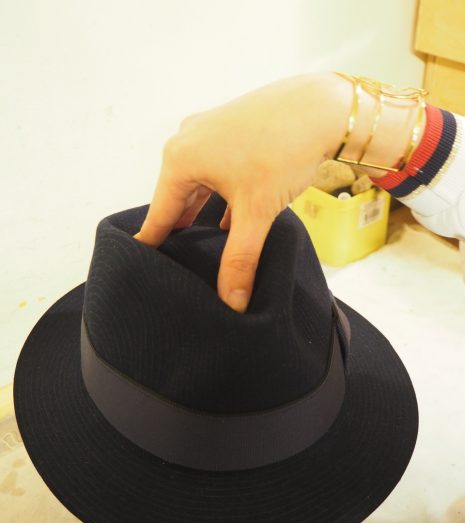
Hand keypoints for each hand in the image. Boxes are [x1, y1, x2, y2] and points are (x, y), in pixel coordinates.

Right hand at [134, 73, 350, 311]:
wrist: (324, 105)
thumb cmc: (283, 149)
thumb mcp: (256, 211)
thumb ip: (239, 259)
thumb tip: (232, 302)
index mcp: (180, 160)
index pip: (159, 214)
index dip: (152, 243)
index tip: (140, 264)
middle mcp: (187, 141)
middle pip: (175, 198)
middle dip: (178, 230)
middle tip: (175, 262)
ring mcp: (208, 132)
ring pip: (197, 183)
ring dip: (200, 212)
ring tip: (198, 243)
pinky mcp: (230, 130)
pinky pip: (215, 170)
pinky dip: (218, 195)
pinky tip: (228, 219)